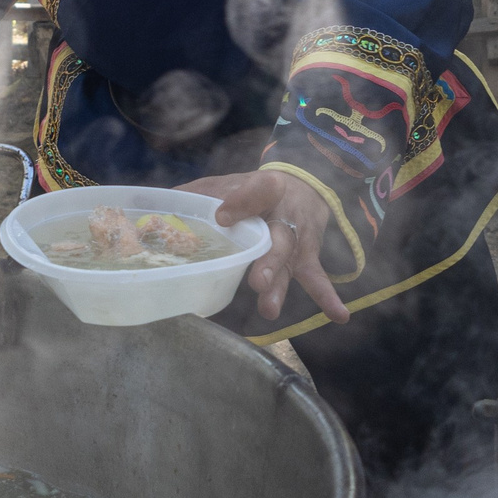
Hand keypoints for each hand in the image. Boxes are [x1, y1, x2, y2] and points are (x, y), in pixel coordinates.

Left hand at [182, 169, 352, 325]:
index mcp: (266, 188)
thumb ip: (202, 193)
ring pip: (292, 263)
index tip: (222, 215)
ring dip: (281, 285)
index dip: (241, 202)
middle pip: (279, 238)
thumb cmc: (257, 189)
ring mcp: (298, 238)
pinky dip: (328, 297)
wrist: (306, 182)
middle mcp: (286, 214)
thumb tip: (158, 205)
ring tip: (270, 308)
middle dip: (268, 261)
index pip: (256, 192)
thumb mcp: (231, 181)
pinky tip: (339, 315)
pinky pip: (317, 277)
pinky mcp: (307, 255)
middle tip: (257, 281)